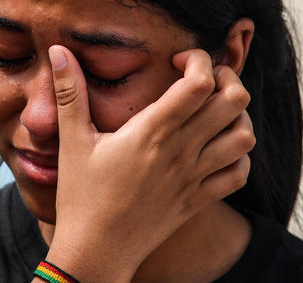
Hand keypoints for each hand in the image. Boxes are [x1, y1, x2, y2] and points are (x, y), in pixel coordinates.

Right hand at [40, 46, 253, 282]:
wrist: (96, 252)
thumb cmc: (81, 196)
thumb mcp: (72, 141)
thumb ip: (69, 92)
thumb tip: (58, 50)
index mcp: (152, 131)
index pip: (199, 83)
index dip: (198, 60)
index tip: (176, 60)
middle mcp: (180, 151)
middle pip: (234, 101)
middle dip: (227, 78)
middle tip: (204, 78)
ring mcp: (194, 178)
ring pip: (244, 136)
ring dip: (237, 116)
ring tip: (214, 111)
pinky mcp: (198, 200)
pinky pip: (239, 174)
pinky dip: (237, 156)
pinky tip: (216, 148)